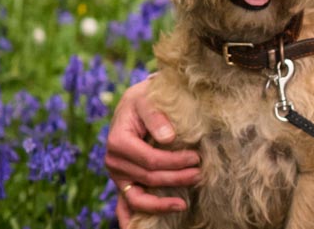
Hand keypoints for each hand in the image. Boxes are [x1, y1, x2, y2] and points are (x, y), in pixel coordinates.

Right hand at [104, 77, 200, 227]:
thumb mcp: (148, 98)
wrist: (137, 102)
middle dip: (176, 179)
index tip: (196, 158)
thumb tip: (168, 138)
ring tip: (183, 203)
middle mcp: (114, 161)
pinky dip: (133, 219)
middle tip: (199, 174)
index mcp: (118, 141)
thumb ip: (156, 116)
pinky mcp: (125, 182)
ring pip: (138, 198)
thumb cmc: (145, 98)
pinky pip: (127, 205)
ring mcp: (118, 175)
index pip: (150, 160)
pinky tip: (145, 227)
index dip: (174, 162)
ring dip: (161, 203)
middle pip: (149, 178)